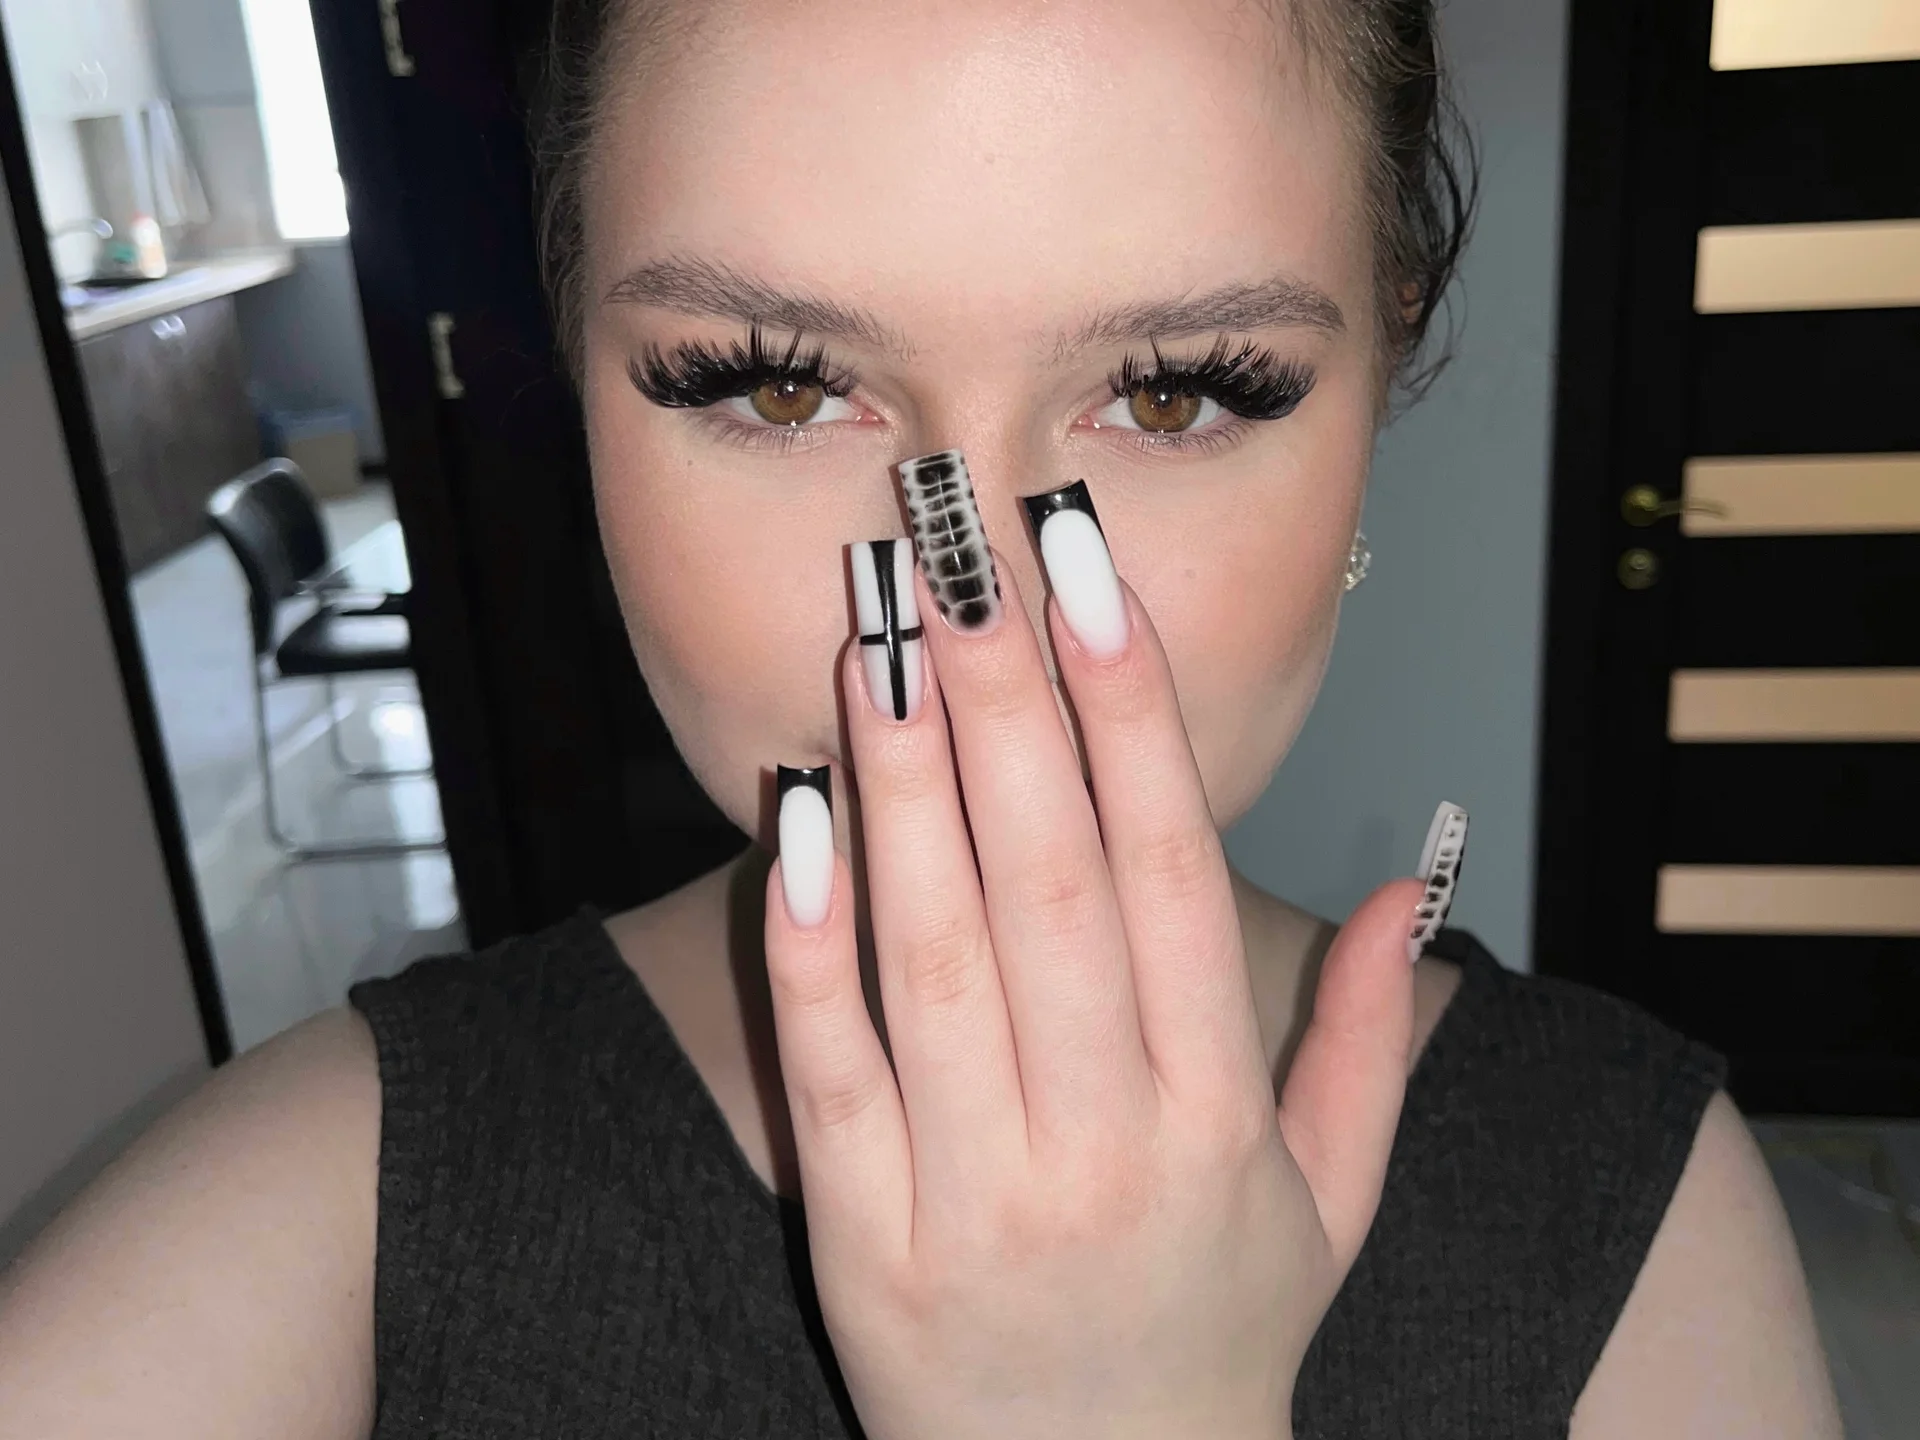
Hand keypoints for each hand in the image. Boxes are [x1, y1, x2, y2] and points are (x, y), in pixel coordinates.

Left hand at [765, 475, 1419, 1439]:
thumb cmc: (1222, 1338)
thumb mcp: (1333, 1207)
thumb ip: (1363, 1041)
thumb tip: (1403, 882)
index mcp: (1218, 1119)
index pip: (1167, 875)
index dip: (1132, 717)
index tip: (1089, 584)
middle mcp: (1102, 1144)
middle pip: (1049, 884)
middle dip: (1007, 705)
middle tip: (965, 556)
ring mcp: (975, 1192)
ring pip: (937, 951)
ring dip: (904, 785)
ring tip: (877, 639)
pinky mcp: (864, 1239)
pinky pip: (831, 1066)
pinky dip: (812, 941)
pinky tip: (801, 818)